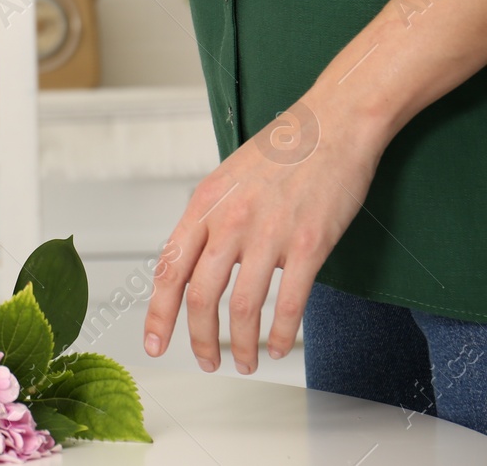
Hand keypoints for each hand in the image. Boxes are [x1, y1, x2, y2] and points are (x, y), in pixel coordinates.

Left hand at [143, 98, 382, 373]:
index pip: (168, 269)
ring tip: (246, 362)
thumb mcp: (225, 180)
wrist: (332, 124)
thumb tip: (192, 262)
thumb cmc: (281, 150)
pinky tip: (279, 345)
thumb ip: (208, 220)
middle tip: (206, 361)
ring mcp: (269, 233)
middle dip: (199, 338)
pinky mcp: (309, 243)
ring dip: (241, 343)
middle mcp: (229, 221)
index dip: (158, 313)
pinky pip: (288, 301)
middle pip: (200, 295)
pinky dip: (281, 332)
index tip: (155, 342)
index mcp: (202, 205)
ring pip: (242, 305)